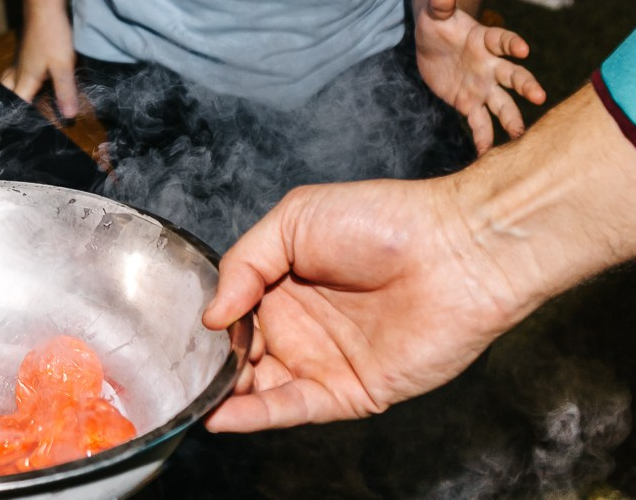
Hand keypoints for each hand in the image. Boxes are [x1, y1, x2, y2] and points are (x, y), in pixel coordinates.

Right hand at [3, 10, 78, 117]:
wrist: (44, 6)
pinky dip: (21, 79)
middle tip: (18, 115)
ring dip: (15, 91)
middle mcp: (18, 71)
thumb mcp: (63, 66)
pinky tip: (35, 79)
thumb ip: (65, 91)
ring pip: (10, 80)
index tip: (24, 131)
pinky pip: (18, 70)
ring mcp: (21, 60)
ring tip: (26, 101)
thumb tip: (68, 116)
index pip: (15, 106)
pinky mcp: (27, 52)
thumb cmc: (52, 35)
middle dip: (9, 105)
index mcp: (24, 80)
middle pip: (6, 93)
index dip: (18, 119)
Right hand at [202, 90, 635, 432]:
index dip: (208, 321)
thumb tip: (211, 313)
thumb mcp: (294, 218)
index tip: (180, 328)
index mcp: (285, 281)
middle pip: (241, 355)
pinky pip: (295, 409)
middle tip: (181, 367)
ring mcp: (323, 361)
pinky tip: (222, 415)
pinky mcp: (349, 392)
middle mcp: (301, 325)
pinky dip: (256, 417)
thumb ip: (244, 262)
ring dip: (227, 394)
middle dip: (211, 363)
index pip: (233, 311)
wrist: (454, 252)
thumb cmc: (384, 221)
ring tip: (194, 393)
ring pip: (261, 388)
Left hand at [415, 0, 545, 153]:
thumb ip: (440, 3)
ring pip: (502, 104)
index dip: (512, 43)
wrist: (432, 44)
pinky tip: (487, 156)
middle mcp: (490, 66)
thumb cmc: (437, 24)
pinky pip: (479, 123)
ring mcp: (482, 87)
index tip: (523, 49)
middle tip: (539, 96)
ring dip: (511, 118)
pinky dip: (484, 138)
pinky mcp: (470, 104)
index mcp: (484, 41)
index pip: (502, 40)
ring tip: (520, 135)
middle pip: (512, 75)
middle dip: (526, 85)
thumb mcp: (434, 13)